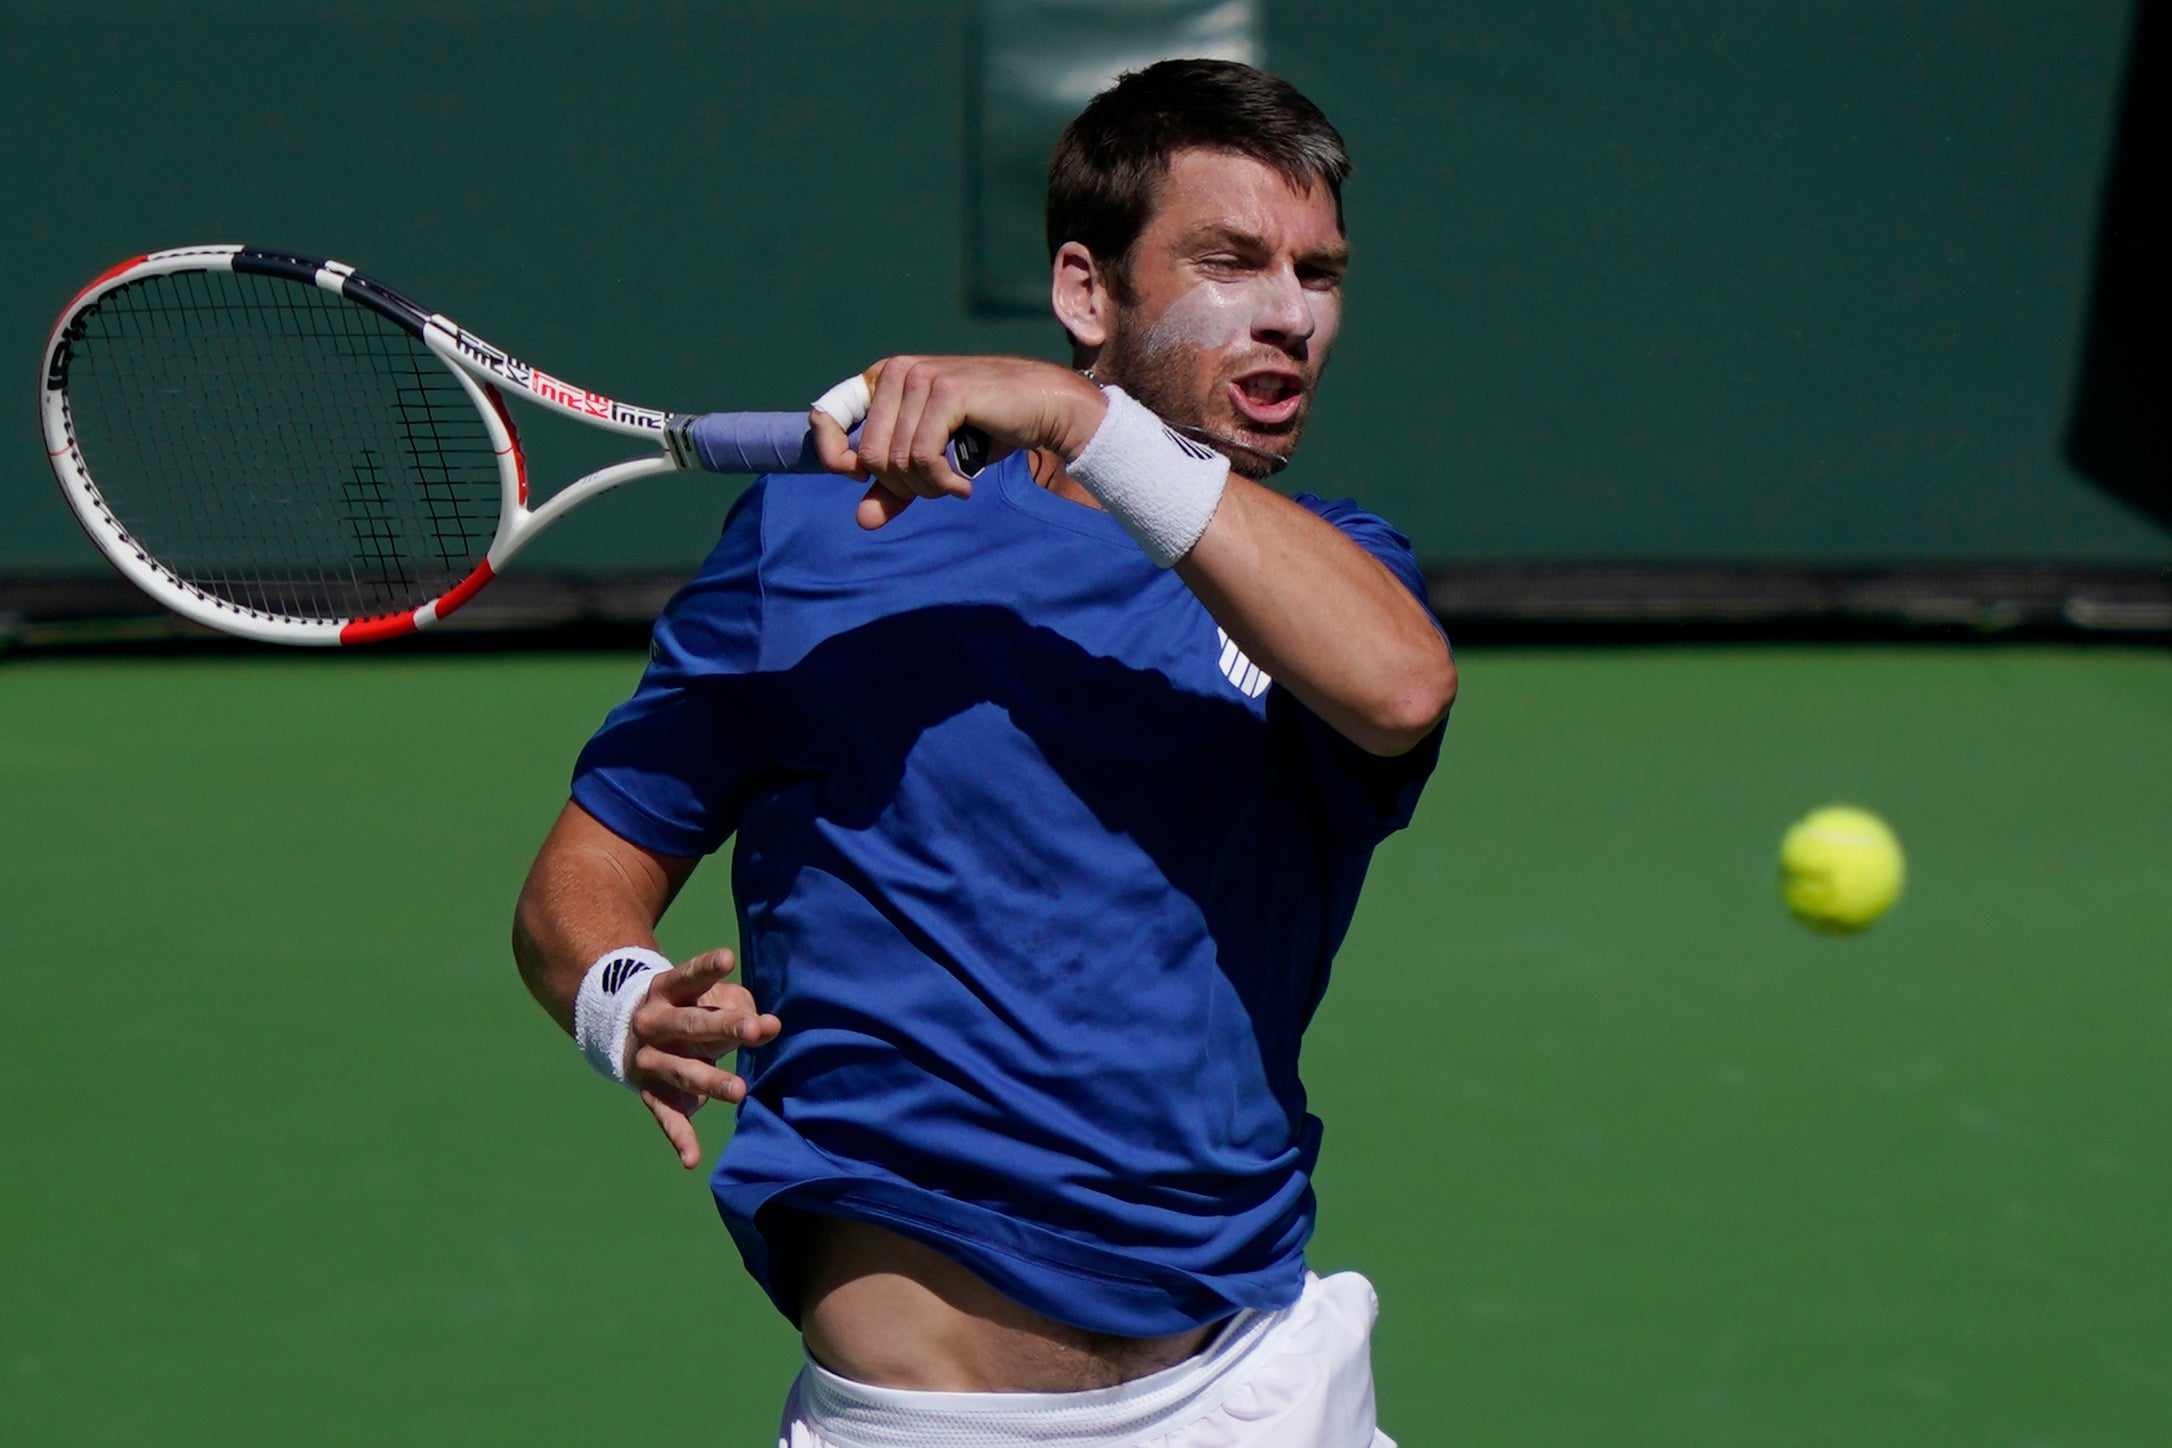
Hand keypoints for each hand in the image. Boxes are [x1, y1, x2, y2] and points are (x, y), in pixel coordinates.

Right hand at [623, 948, 780, 1169]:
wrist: (627, 1032)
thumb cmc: (687, 1009)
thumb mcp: (707, 998)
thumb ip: (737, 1006)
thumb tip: (768, 1026)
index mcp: (666, 991)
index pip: (687, 976)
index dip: (707, 968)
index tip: (729, 958)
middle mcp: (653, 1024)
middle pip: (690, 1024)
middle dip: (724, 1026)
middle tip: (756, 1030)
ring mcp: (650, 1060)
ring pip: (682, 1071)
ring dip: (711, 1081)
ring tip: (740, 1090)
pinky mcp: (651, 1093)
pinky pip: (666, 1116)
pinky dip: (680, 1138)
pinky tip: (692, 1160)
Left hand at [808, 355, 1106, 529]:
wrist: (1045, 408)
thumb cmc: (988, 430)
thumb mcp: (933, 462)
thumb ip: (897, 487)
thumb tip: (863, 521)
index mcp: (884, 378)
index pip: (827, 414)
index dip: (832, 454)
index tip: (856, 477)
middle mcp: (897, 371)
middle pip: (868, 455)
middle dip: (901, 485)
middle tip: (935, 487)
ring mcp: (921, 378)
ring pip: (896, 460)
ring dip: (926, 488)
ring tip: (953, 485)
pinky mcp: (947, 392)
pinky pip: (923, 457)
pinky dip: (942, 482)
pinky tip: (963, 486)